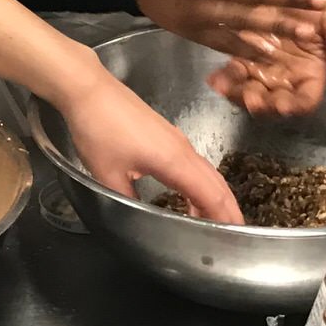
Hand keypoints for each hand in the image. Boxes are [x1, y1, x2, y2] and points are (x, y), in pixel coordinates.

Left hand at [61, 66, 243, 223]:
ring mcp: (176, 139)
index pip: (210, 194)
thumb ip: (127, 202)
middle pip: (216, 183)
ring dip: (214, 196)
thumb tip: (139, 220)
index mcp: (173, 160)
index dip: (225, 217)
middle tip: (235, 235)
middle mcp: (182, 149)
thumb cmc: (98, 129)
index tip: (236, 237)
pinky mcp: (166, 135)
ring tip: (213, 221)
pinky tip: (189, 196)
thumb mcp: (107, 175)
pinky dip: (201, 183)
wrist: (89, 89)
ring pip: (206, 171)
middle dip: (228, 209)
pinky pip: (194, 164)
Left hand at [207, 0, 325, 117]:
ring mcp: (263, 70)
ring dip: (236, 94)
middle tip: (251, 100)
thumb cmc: (318, 7)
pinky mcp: (243, 56)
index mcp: (311, 75)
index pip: (306, 100)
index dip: (295, 106)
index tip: (284, 106)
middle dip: (260, 105)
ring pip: (248, 92)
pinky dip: (223, 77)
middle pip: (272, 104)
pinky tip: (213, 77)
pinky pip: (232, 73)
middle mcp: (285, 79)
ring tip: (226, 87)